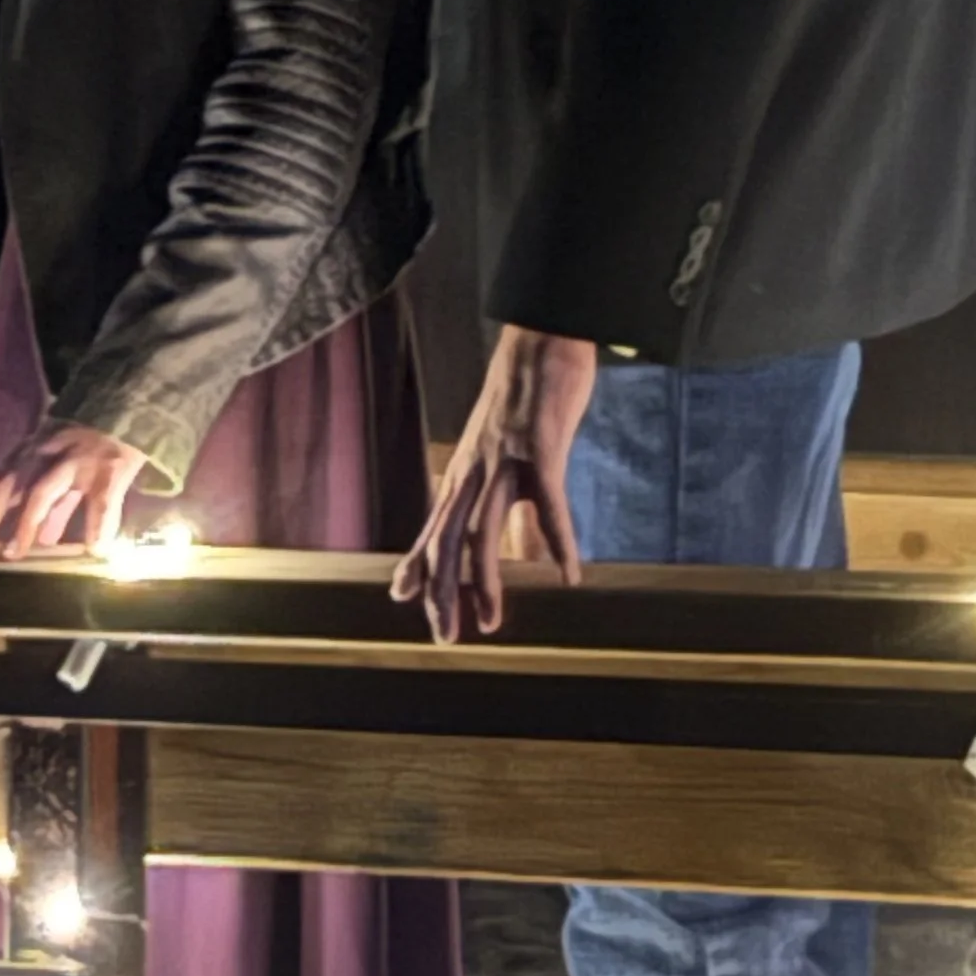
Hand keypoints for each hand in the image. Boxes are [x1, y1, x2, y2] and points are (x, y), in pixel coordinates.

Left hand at [0, 422, 150, 559]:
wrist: (130, 410)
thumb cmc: (93, 445)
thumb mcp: (67, 470)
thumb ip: (56, 505)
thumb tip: (44, 538)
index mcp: (29, 455)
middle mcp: (44, 456)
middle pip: (4, 488)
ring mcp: (75, 462)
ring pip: (40, 491)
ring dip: (24, 523)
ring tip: (14, 554)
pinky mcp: (108, 471)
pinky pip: (99, 503)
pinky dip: (97, 527)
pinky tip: (94, 549)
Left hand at [393, 325, 596, 642]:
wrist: (542, 339)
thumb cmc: (525, 396)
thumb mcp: (500, 450)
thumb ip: (496, 495)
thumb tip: (505, 542)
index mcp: (464, 471)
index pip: (434, 528)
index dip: (420, 566)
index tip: (407, 601)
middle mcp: (475, 469)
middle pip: (449, 540)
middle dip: (444, 592)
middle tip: (447, 636)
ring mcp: (507, 459)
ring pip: (485, 530)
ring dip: (487, 582)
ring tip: (491, 622)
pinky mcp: (543, 448)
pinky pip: (549, 503)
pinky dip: (559, 542)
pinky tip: (568, 574)